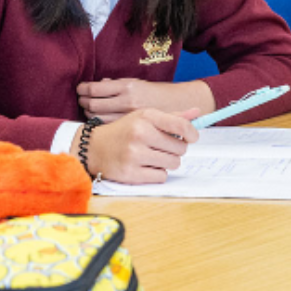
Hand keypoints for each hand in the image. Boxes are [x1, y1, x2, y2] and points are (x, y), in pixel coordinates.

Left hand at [76, 78, 213, 120]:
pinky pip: (107, 127)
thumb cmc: (155, 94)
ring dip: (89, 113)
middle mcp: (126, 101)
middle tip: (82, 100)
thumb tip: (99, 84)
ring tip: (90, 109)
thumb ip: (117, 84)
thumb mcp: (136, 83)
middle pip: (92, 104)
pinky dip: (100, 123)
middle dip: (84, 102)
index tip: (80, 89)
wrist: (177, 105)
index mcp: (127, 86)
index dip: (83, 89)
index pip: (94, 89)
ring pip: (96, 117)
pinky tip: (100, 120)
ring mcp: (128, 116)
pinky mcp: (131, 129)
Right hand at [86, 108, 201, 183]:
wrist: (93, 147)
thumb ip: (171, 116)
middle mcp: (140, 134)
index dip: (192, 134)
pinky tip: (145, 166)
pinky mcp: (131, 173)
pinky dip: (157, 174)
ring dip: (167, 162)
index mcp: (146, 116)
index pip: (181, 126)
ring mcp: (135, 154)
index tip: (192, 137)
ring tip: (153, 156)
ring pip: (173, 164)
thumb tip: (197, 113)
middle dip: (175, 150)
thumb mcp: (144, 117)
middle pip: (180, 148)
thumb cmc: (124, 131)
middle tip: (162, 147)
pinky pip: (161, 177)